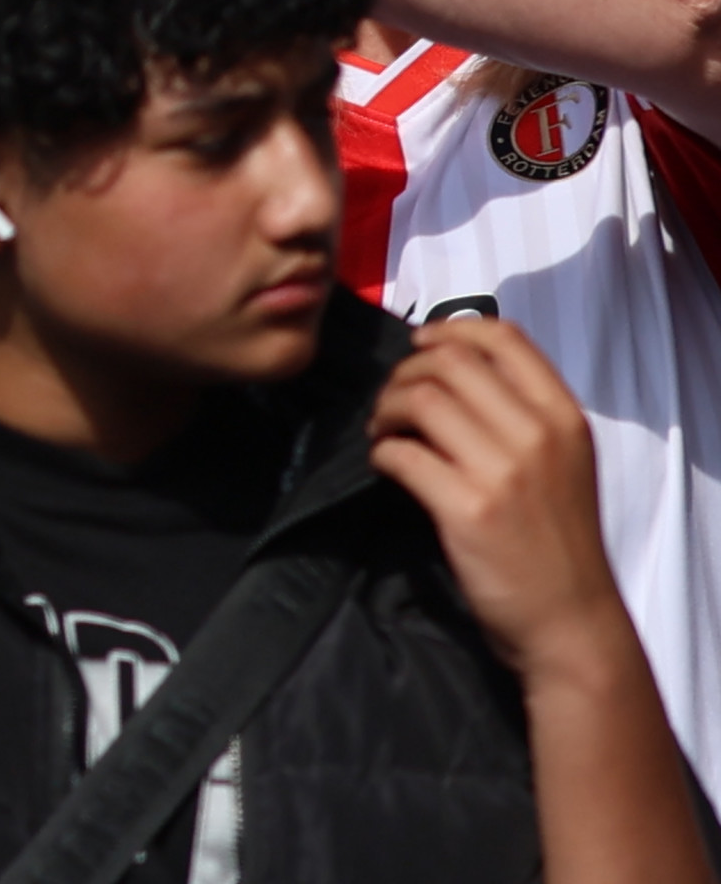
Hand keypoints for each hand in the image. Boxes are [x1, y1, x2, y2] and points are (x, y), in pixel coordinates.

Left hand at [369, 317, 629, 679]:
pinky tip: (386, 465)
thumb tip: (449, 368)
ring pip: (420, 399)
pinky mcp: (467, 509)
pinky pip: (402, 453)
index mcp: (564, 418)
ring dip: (386, 409)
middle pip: (449, 362)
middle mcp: (538, 435)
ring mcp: (504, 471)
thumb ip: (522, 415)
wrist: (571, 623)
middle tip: (391, 401)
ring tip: (383, 431)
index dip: (449, 329)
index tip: (420, 345)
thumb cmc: (558, 542)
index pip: (503, 338)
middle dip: (405, 373)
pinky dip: (381, 452)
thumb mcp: (563, 464)